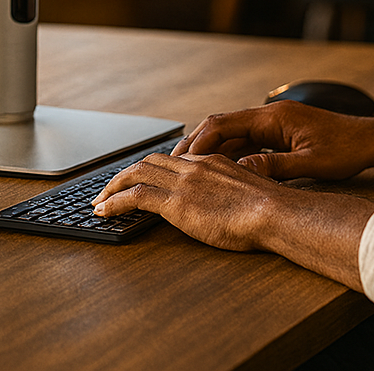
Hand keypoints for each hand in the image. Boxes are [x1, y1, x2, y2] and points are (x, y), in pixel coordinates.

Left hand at [91, 148, 373, 288]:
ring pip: (137, 173)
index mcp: (212, 162)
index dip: (154, 170)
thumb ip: (233, 192)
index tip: (142, 181)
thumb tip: (231, 205)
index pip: (174, 161)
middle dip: (126, 174)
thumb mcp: (250, 194)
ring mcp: (184, 182)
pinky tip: (103, 212)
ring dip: (113, 186)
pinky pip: (134, 195)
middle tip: (110, 190)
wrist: (274, 211)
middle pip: (151, 161)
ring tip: (99, 202)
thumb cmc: (271, 210)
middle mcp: (195, 166)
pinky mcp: (176, 201)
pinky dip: (114, 201)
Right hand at [173, 100, 373, 180]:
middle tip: (174, 164)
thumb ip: (275, 166)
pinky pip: (247, 140)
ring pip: (233, 133)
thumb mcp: (310, 163)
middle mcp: (271, 116)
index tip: (180, 159)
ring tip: (188, 170)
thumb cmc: (346, 149)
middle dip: (197, 143)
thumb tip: (241, 170)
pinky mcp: (281, 133)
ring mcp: (275, 123)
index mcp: (274, 118)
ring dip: (212, 148)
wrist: (369, 140)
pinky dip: (230, 152)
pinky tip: (220, 169)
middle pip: (223, 124)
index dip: (199, 140)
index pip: (225, 122)